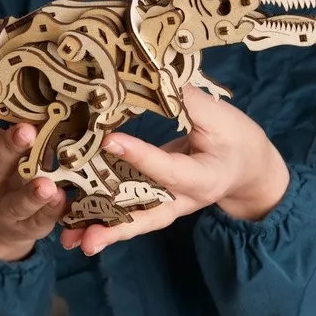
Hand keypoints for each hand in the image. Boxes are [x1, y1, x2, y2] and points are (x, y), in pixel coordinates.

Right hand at [0, 101, 65, 261]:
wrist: (4, 222)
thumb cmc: (10, 168)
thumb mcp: (5, 144)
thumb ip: (19, 122)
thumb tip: (50, 86)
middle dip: (7, 149)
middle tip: (25, 131)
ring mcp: (4, 207)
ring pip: (13, 203)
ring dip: (30, 193)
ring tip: (46, 184)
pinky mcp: (26, 227)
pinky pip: (38, 222)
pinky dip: (50, 212)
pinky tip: (62, 200)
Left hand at [60, 86, 289, 255]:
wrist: (248, 168)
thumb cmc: (237, 139)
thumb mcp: (221, 118)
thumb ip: (188, 101)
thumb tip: (154, 76)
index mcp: (202, 179)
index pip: (167, 169)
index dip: (140, 156)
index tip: (110, 142)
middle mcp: (182, 200)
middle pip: (146, 217)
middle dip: (115, 228)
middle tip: (87, 240)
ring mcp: (167, 205)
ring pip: (132, 220)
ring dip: (100, 229)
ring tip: (68, 240)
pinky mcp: (153, 201)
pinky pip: (126, 211)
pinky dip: (100, 216)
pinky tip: (70, 224)